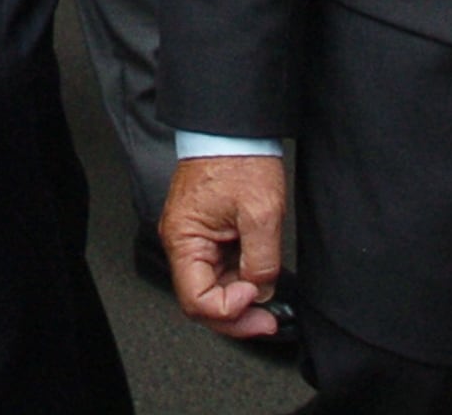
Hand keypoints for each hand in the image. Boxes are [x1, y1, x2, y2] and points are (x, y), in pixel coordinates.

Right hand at [161, 154, 287, 339]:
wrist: (234, 130)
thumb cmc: (238, 159)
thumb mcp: (261, 213)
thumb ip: (262, 261)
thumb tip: (262, 289)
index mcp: (184, 238)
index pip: (196, 299)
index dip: (228, 309)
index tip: (255, 296)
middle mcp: (183, 242)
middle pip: (201, 300)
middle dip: (235, 316)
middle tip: (267, 322)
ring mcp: (195, 239)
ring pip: (212, 288)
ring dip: (240, 301)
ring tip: (268, 299)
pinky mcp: (208, 234)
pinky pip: (220, 270)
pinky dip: (240, 282)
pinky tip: (259, 281)